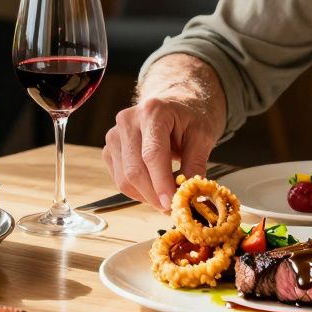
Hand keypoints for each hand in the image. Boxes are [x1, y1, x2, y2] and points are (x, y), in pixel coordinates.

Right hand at [102, 94, 220, 211]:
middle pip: (135, 169)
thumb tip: (189, 197)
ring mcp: (114, 134)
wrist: (175, 103)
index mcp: (153, 111)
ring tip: (166, 199)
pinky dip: (137, 191)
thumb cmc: (190, 117)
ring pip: (124, 179)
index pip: (152, 154)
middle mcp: (128, 120)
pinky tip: (154, 189)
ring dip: (146, 196)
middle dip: (154, 195)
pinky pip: (119, 180)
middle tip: (173, 208)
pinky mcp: (109, 149)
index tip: (172, 203)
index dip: (161, 183)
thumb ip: (195, 165)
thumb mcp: (202, 136)